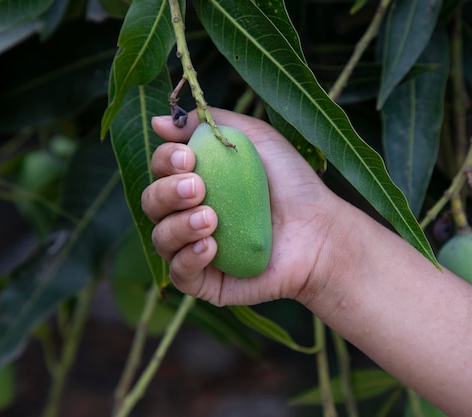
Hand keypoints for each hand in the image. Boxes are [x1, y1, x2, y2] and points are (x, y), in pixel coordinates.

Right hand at [141, 108, 343, 305]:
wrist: (319, 229)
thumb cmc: (291, 183)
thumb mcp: (255, 139)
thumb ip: (210, 123)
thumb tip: (158, 121)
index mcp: (197, 180)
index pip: (160, 170)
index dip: (165, 161)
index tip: (189, 157)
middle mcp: (190, 214)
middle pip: (152, 203)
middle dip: (167, 192)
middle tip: (199, 187)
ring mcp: (197, 249)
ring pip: (161, 239)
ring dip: (178, 225)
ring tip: (211, 218)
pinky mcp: (209, 281)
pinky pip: (179, 274)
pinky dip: (187, 259)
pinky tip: (211, 247)